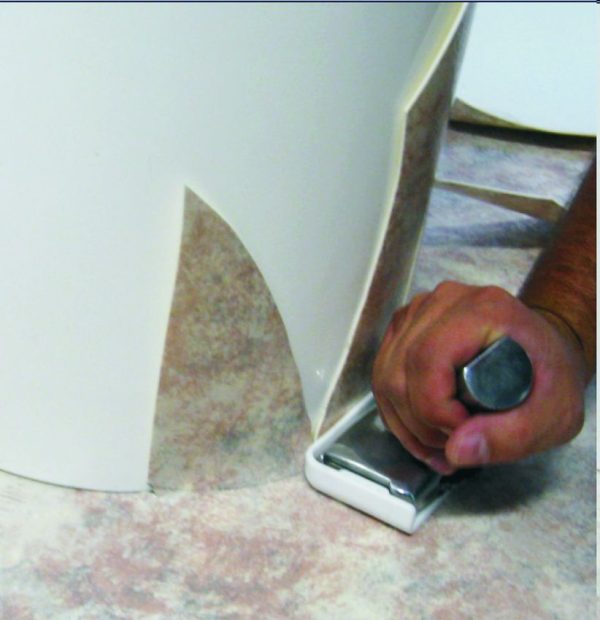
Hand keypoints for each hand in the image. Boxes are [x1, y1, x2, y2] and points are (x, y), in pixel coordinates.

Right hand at [371, 281, 586, 473]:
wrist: (541, 350)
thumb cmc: (549, 373)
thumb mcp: (554, 413)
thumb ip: (512, 436)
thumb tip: (457, 450)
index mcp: (482, 310)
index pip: (427, 361)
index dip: (435, 410)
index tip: (463, 433)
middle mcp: (443, 302)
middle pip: (399, 372)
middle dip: (419, 424)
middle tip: (452, 446)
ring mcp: (419, 311)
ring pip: (384, 376)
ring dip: (404, 422)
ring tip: (438, 443)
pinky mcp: (405, 326)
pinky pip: (382, 373)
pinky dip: (396, 410)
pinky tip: (421, 428)